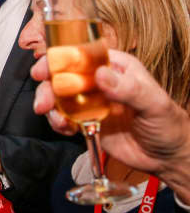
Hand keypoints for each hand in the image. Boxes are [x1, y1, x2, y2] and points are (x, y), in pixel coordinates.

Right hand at [33, 49, 189, 201]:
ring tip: (56, 120)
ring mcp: (91, 102)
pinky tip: (66, 129)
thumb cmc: (168, 125)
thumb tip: (101, 74)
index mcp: (117, 67)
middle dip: (49, 86)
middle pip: (64, 75)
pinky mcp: (86, 121)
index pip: (84, 55)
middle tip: (43, 101)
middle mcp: (100, 81)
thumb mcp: (154, 103)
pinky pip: (64, 118)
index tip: (46, 68)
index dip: (61, 58)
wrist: (167, 158)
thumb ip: (128, 89)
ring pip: (59, 96)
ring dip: (50, 106)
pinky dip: (58, 123)